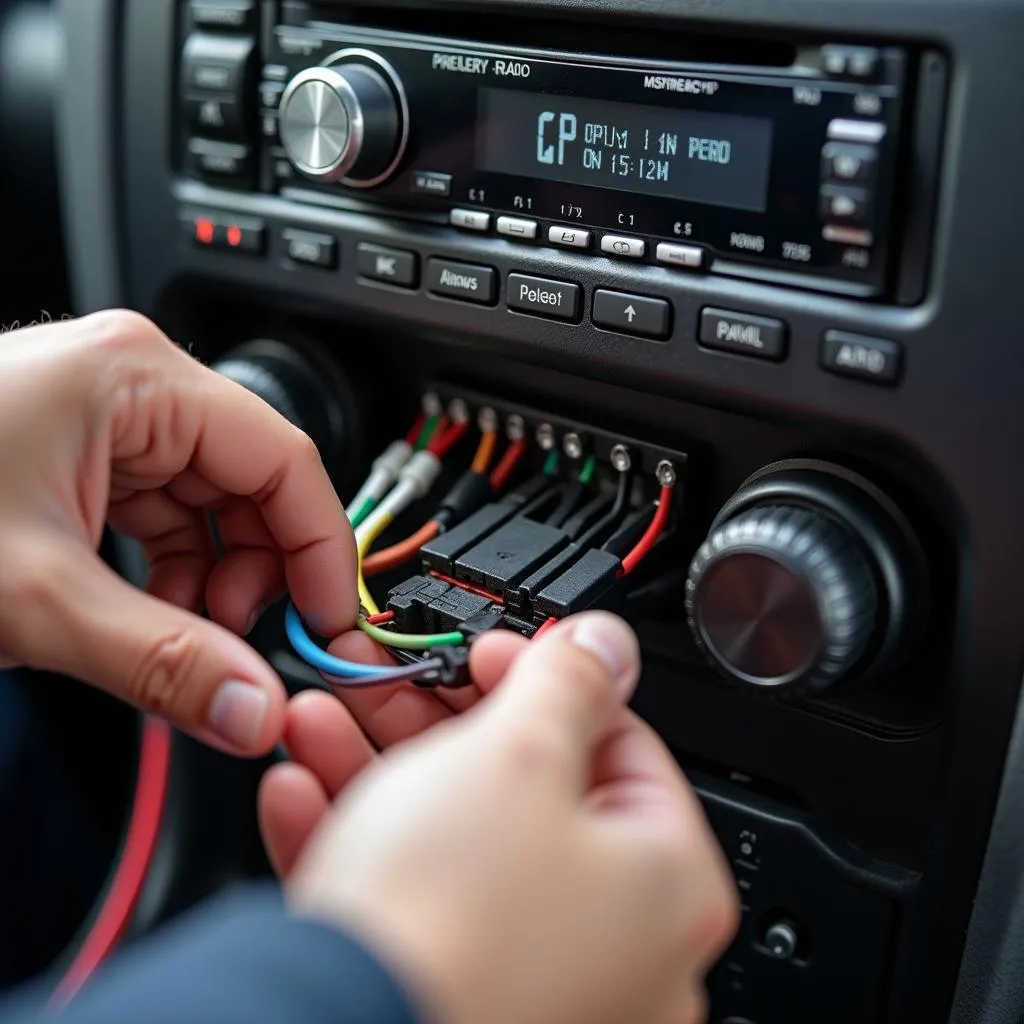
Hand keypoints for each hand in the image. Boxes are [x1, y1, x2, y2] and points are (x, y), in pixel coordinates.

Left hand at [0, 310, 356, 754]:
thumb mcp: (35, 596)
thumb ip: (162, 661)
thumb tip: (254, 708)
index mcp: (138, 378)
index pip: (285, 461)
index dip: (318, 552)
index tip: (324, 628)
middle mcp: (134, 388)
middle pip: (253, 488)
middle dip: (257, 577)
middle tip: (245, 652)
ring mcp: (108, 422)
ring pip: (212, 511)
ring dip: (213, 585)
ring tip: (185, 643)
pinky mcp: (83, 460)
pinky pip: (166, 523)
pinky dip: (173, 579)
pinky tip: (151, 622)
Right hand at [260, 613, 738, 1023]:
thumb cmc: (452, 928)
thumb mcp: (517, 756)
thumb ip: (566, 684)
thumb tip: (603, 643)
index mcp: (663, 884)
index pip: (618, 744)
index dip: (545, 679)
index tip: (487, 655)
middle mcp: (613, 946)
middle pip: (525, 790)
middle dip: (437, 722)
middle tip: (394, 682)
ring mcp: (530, 982)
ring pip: (453, 842)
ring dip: (379, 769)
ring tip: (324, 719)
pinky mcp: (450, 999)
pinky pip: (408, 903)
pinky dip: (360, 842)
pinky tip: (301, 793)